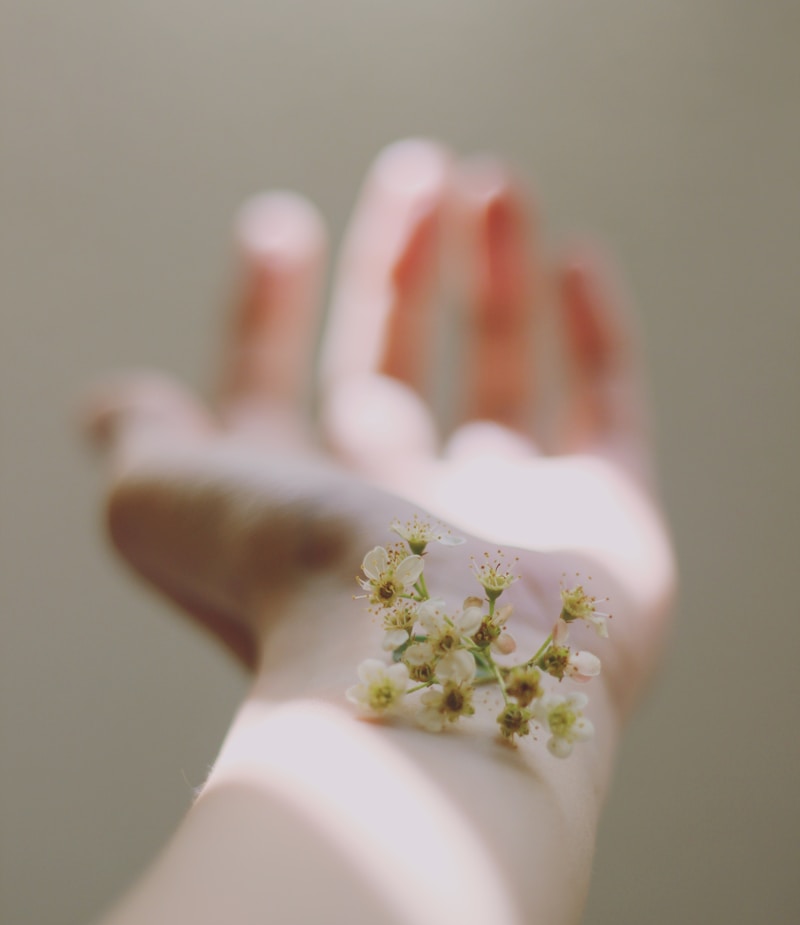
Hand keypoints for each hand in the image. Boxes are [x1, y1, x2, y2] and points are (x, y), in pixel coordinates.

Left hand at [87, 140, 674, 717]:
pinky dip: (595, 336)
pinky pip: (609, 411)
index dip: (267, 313)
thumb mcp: (165, 501)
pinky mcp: (608, 520)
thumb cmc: (290, 583)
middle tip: (414, 168)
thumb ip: (144, 442)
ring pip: (500, 376)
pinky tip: (575, 256)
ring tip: (491, 179)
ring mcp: (511, 522)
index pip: (275, 396)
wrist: (439, 666)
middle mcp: (401, 521)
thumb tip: (113, 405)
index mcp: (297, 519)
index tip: (277, 228)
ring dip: (493, 275)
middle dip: (396, 270)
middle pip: (391, 373)